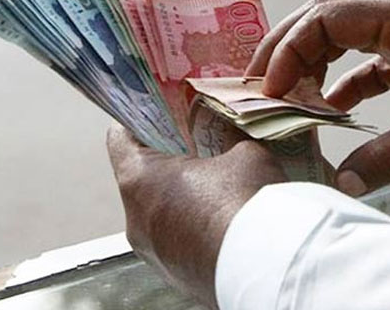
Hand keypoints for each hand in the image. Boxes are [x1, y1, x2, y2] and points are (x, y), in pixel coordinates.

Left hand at [106, 123, 286, 307]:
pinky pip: (177, 242)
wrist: (269, 268)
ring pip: (159, 214)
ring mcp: (154, 254)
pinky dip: (194, 228)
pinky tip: (225, 221)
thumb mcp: (246, 153)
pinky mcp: (175, 276)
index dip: (140, 120)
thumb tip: (234, 136)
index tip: (159, 113)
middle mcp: (135, 221)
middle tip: (199, 147)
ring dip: (183, 198)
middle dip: (169, 161)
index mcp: (140, 181)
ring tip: (219, 188)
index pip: (120, 138)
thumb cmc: (248, 205)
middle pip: (141, 179)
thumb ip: (231, 140)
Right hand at [247, 0, 389, 195]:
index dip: (291, 50)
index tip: (271, 88)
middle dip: (288, 49)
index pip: (328, 18)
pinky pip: (367, 66)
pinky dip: (342, 85)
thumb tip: (342, 184)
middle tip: (258, 84)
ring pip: (343, 40)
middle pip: (326, 20)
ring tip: (285, 96)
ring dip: (311, 65)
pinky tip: (329, 110)